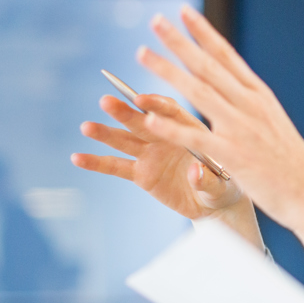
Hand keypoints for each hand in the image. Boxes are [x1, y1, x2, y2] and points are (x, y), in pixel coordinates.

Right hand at [72, 91, 248, 221]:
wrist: (215, 203)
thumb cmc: (226, 185)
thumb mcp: (223, 184)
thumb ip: (209, 179)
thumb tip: (195, 172)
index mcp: (189, 129)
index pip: (171, 111)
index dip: (156, 105)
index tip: (140, 99)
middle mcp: (166, 136)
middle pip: (142, 120)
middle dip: (125, 111)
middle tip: (106, 101)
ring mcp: (151, 153)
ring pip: (125, 140)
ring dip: (106, 133)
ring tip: (86, 127)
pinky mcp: (140, 173)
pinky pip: (116, 166)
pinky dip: (97, 162)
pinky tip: (77, 158)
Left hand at [132, 6, 303, 292]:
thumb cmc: (294, 165)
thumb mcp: (275, 124)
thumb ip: (253, 107)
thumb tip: (238, 91)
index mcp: (260, 97)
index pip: (227, 56)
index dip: (204, 33)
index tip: (184, 13)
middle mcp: (250, 106)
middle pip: (208, 66)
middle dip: (180, 41)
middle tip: (155, 20)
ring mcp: (241, 129)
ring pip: (197, 91)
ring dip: (167, 71)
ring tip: (142, 54)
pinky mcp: (233, 155)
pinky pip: (194, 137)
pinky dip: (170, 126)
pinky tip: (149, 116)